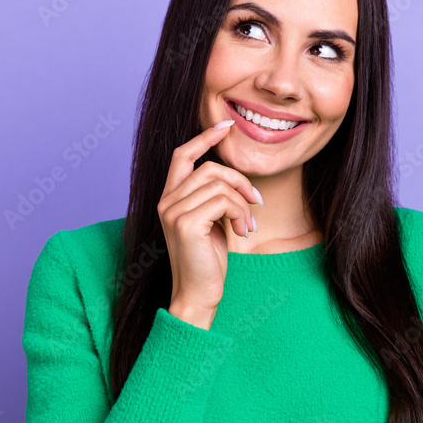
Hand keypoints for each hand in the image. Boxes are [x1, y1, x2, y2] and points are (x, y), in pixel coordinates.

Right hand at [157, 120, 261, 328]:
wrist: (198, 295)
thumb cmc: (208, 261)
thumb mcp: (211, 222)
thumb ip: (213, 197)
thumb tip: (234, 176)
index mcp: (169, 199)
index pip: (181, 155)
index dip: (204, 138)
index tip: (227, 127)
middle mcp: (165, 202)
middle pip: (209, 168)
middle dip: (239, 180)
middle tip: (256, 202)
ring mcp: (173, 212)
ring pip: (219, 184)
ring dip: (243, 203)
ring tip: (248, 225)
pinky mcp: (186, 223)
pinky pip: (223, 201)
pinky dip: (240, 213)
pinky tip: (243, 232)